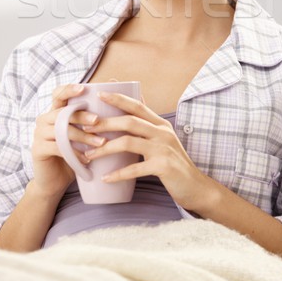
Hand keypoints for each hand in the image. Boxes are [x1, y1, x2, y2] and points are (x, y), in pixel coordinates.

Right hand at [31, 84, 104, 198]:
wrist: (55, 182)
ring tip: (100, 144)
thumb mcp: (84, 134)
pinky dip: (74, 153)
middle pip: (62, 112)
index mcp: (55, 111)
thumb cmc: (75, 153)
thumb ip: (93, 118)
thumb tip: (116, 89)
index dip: (69, 89)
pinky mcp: (37, 149)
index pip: (58, 94)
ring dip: (83, 137)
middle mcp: (44, 119)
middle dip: (82, 115)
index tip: (84, 88)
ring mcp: (38, 134)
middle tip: (97, 121)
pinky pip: (57, 148)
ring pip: (62, 130)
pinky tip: (87, 159)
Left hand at [82, 91, 210, 211]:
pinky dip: (118, 173)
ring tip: (88, 155)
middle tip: (85, 127)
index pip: (137, 105)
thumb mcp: (163, 139)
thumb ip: (149, 126)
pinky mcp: (163, 167)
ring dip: (105, 148)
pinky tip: (105, 178)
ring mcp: (163, 148)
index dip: (118, 98)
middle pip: (129, 121)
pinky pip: (135, 168)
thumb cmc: (174, 163)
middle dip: (105, 122)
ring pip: (128, 142)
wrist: (196, 187)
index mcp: (161, 124)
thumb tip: (133, 107)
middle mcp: (163, 132)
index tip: (100, 93)